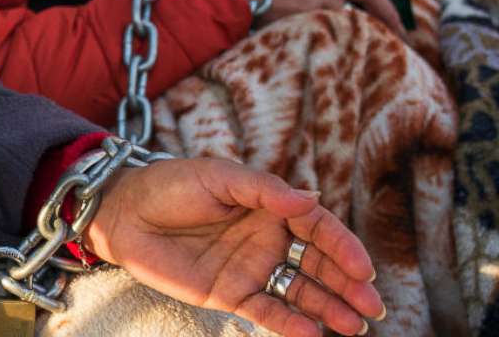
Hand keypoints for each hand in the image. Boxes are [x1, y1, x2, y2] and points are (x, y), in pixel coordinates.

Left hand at [86, 158, 384, 336]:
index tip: (364, 269)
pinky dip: (290, 324)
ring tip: (354, 327)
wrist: (124, 214)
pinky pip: (267, 311)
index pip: (317, 227)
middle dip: (348, 286)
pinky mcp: (230, 294)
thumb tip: (311, 199)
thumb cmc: (169, 185)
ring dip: (328, 308)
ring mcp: (251, 268)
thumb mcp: (217, 177)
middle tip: (374, 308)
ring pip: (299, 292)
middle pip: (317, 264)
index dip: (343, 248)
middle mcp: (267, 238)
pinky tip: (312, 334)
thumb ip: (263, 189)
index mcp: (269, 206)